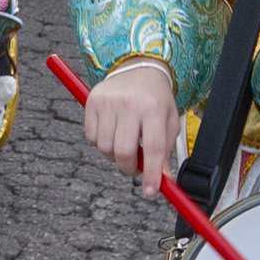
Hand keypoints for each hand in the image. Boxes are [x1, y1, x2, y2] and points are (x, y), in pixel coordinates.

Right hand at [83, 61, 180, 194]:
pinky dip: (100, 142)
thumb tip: (160, 180)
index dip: (151, 174)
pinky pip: (90, 137)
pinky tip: (112, 132)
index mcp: (153, 108)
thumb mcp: (169, 121)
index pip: (152, 148)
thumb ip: (165, 150)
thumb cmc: (156, 99)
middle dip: (128, 168)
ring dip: (114, 155)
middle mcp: (129, 103)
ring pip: (104, 147)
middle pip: (123, 151)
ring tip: (124, 145)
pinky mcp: (92, 101)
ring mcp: (108, 101)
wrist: (138, 68)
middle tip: (134, 168)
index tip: (150, 191)